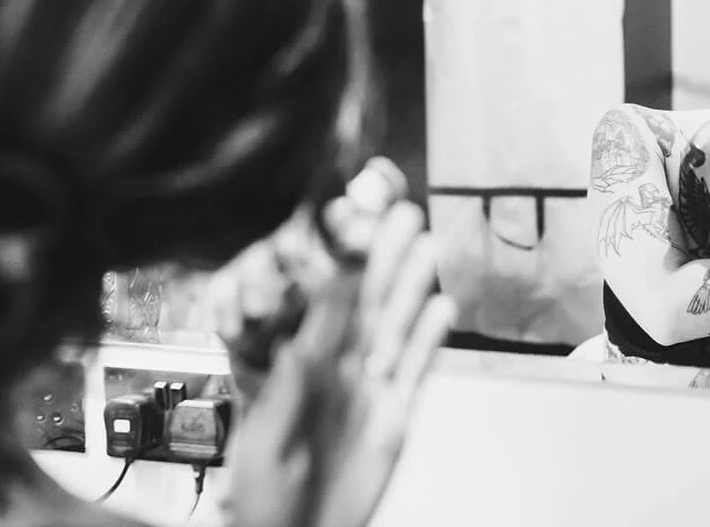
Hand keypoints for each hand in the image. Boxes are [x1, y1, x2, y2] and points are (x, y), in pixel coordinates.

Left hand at [220, 161, 455, 526]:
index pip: (322, 303)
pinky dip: (431, 339)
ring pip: (395, 326)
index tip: (350, 219)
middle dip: (382, 255)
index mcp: (298, 368)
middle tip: (398, 211)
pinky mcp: (396, 416)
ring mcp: (369, 389)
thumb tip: (301, 339)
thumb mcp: (267, 442)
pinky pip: (417, 370)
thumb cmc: (265, 500)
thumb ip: (286, 391)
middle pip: (365, 301)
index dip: (339, 260)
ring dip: (411, 284)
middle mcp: (337, 369)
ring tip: (427, 243)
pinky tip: (444, 308)